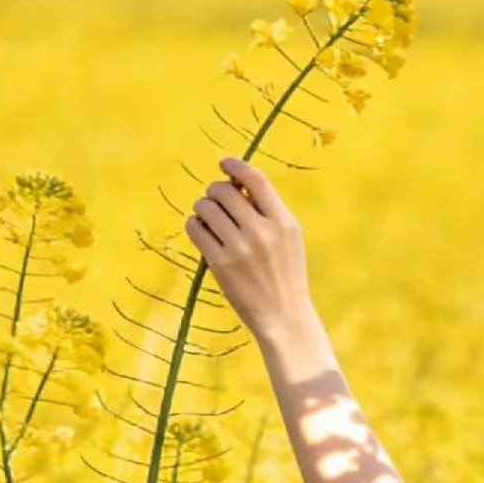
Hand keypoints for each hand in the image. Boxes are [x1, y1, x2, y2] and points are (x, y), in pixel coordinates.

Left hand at [184, 156, 314, 344]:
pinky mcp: (221, 264)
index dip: (235, 165)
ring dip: (202, 209)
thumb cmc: (285, 275)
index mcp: (283, 223)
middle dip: (215, 192)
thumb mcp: (289, 240)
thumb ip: (268, 211)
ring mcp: (240, 249)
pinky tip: (202, 233)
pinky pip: (195, 228)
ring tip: (209, 220)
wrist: (284, 318)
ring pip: (205, 207)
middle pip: (224, 190)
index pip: (255, 179)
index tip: (224, 164)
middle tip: (216, 204)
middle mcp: (262, 232)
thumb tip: (236, 182)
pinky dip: (194, 226)